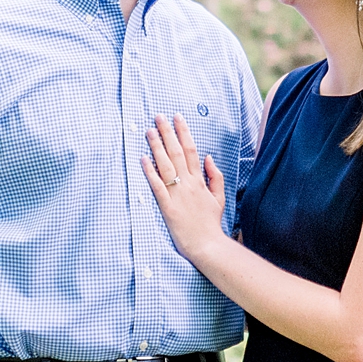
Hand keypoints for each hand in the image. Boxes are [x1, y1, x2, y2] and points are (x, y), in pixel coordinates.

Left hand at [142, 113, 227, 262]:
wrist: (207, 245)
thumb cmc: (211, 223)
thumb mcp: (219, 198)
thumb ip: (215, 176)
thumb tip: (209, 157)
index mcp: (200, 180)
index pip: (191, 150)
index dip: (183, 132)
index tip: (177, 117)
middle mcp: (188, 184)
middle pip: (177, 152)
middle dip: (167, 132)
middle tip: (159, 116)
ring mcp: (178, 194)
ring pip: (166, 165)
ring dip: (157, 146)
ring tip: (149, 131)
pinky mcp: (168, 207)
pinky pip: (157, 186)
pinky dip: (150, 171)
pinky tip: (143, 159)